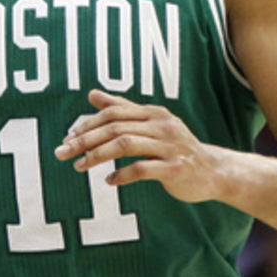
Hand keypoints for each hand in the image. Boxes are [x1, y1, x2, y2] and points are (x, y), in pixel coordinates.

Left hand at [53, 89, 227, 203]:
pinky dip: (123, 174)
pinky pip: (143, 169)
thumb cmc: (176, 148)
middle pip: (115, 128)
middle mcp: (162, 125)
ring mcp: (170, 146)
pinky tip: (110, 181)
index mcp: (154, 113)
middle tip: (62, 152)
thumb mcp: (151, 125)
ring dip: (97, 156)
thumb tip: (92, 94)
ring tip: (79, 166)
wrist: (213, 171)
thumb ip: (122, 110)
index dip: (88, 124)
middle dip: (85, 140)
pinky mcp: (175, 168)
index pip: (114, 113)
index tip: (68, 137)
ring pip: (126, 145)